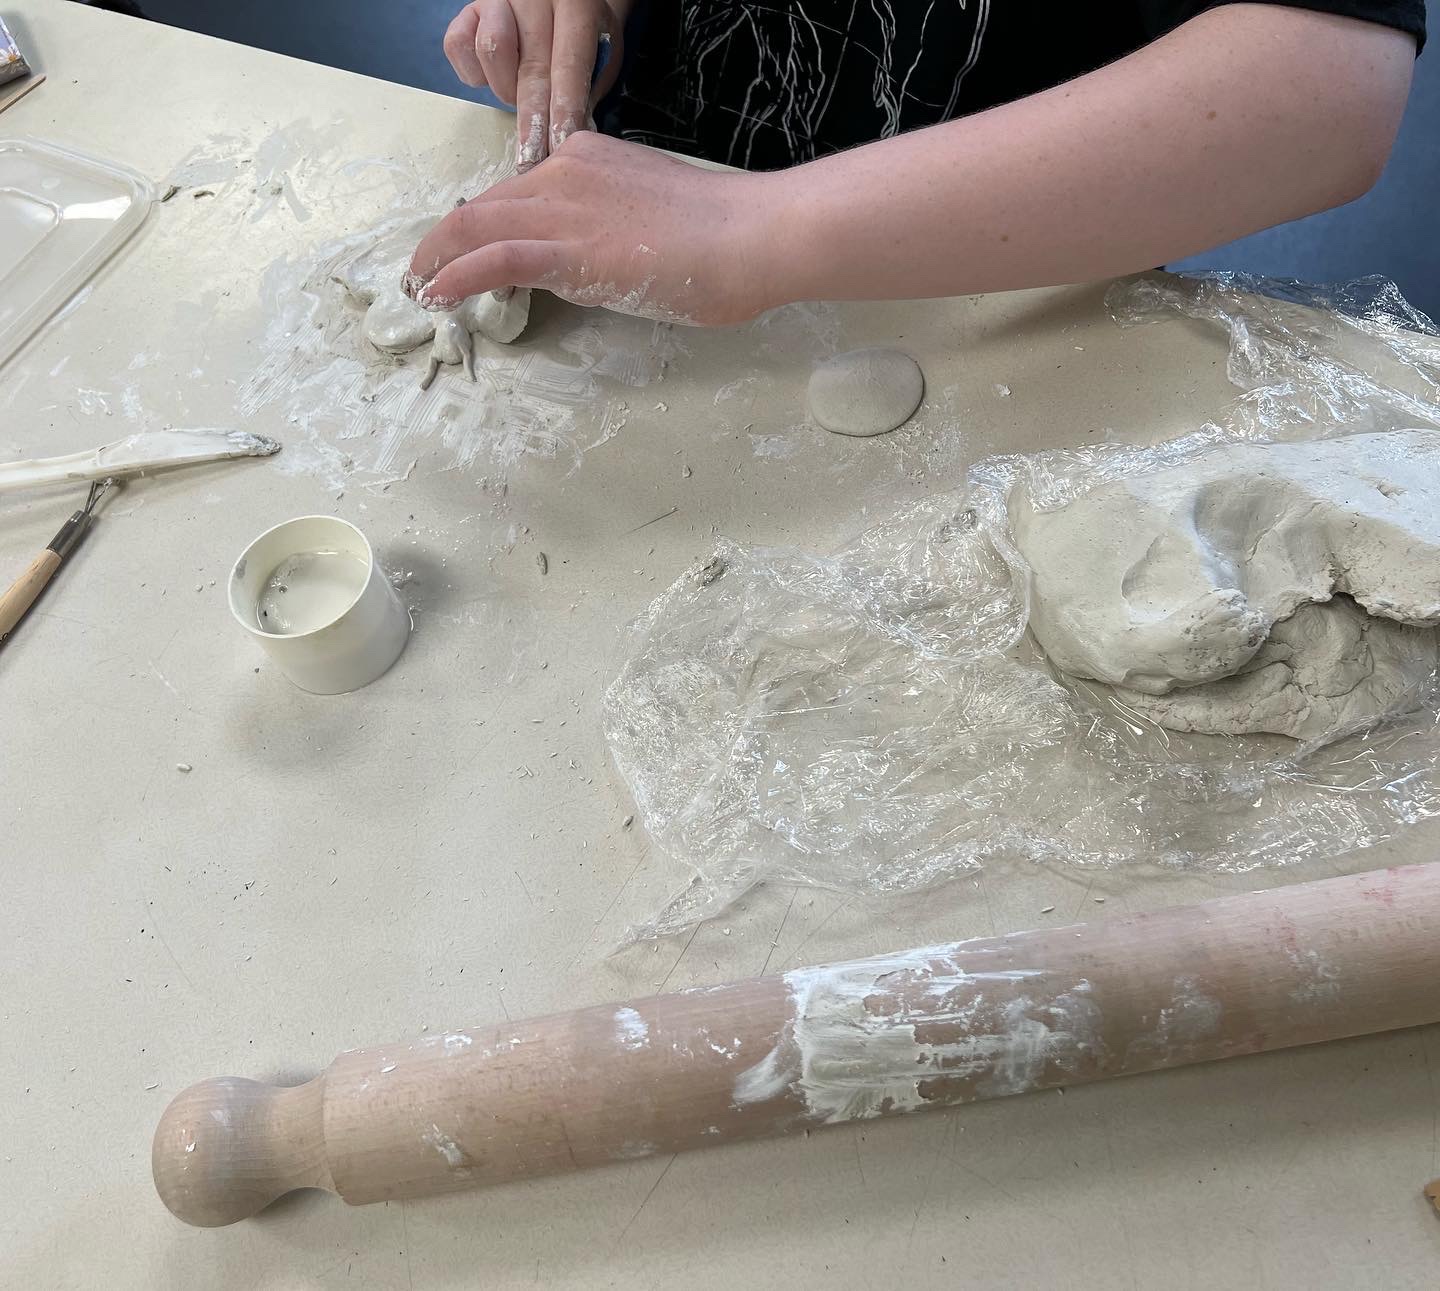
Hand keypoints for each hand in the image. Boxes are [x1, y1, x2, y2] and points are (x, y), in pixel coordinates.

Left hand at [406, 132, 789, 326]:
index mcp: (587, 159)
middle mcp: (564, 173)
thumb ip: (611, 230)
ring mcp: (562, 209)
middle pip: (486, 204)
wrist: (748, 237)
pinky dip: (454, 275)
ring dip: (437, 258)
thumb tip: (588, 264)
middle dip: (446, 238)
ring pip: (476, 226)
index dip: (486, 223)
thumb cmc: (722, 236)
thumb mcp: (652, 219)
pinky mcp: (566, 250)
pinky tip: (435, 294)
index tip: (469, 248)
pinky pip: (492, 258)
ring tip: (418, 284)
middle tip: (425, 268)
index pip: (520, 192)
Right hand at [444, 0, 624, 168]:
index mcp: (576, 4)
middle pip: (531, 68)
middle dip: (532, 123)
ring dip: (505, 89)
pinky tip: (492, 77)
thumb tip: (574, 138)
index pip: (569, 66)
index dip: (563, 112)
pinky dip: (473, 73)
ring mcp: (498, 1)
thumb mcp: (600, 55)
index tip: (559, 148)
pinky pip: (459, 46)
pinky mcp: (467, 12)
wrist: (557, 4)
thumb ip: (587, 90)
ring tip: (518, 97)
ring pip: (491, 51)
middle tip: (532, 160)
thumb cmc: (583, 35)